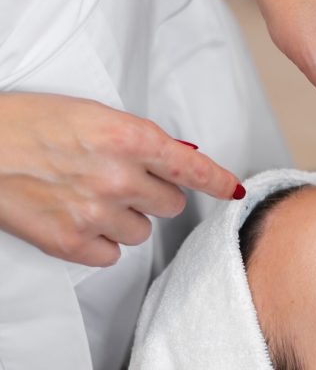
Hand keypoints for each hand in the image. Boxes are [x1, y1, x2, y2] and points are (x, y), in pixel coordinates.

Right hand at [0, 93, 242, 265]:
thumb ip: (142, 140)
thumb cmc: (29, 124)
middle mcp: (118, 177)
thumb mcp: (94, 115)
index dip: (218, 182)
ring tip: (88, 197)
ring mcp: (95, 213)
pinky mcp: (71, 243)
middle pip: (171, 204)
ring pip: (143, 231)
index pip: (192, 169)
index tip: (232, 190)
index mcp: (128, 138)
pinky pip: (112, 254)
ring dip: (124, 218)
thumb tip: (182, 160)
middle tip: (120, 181)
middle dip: (153, 194)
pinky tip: (76, 219)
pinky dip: (99, 241)